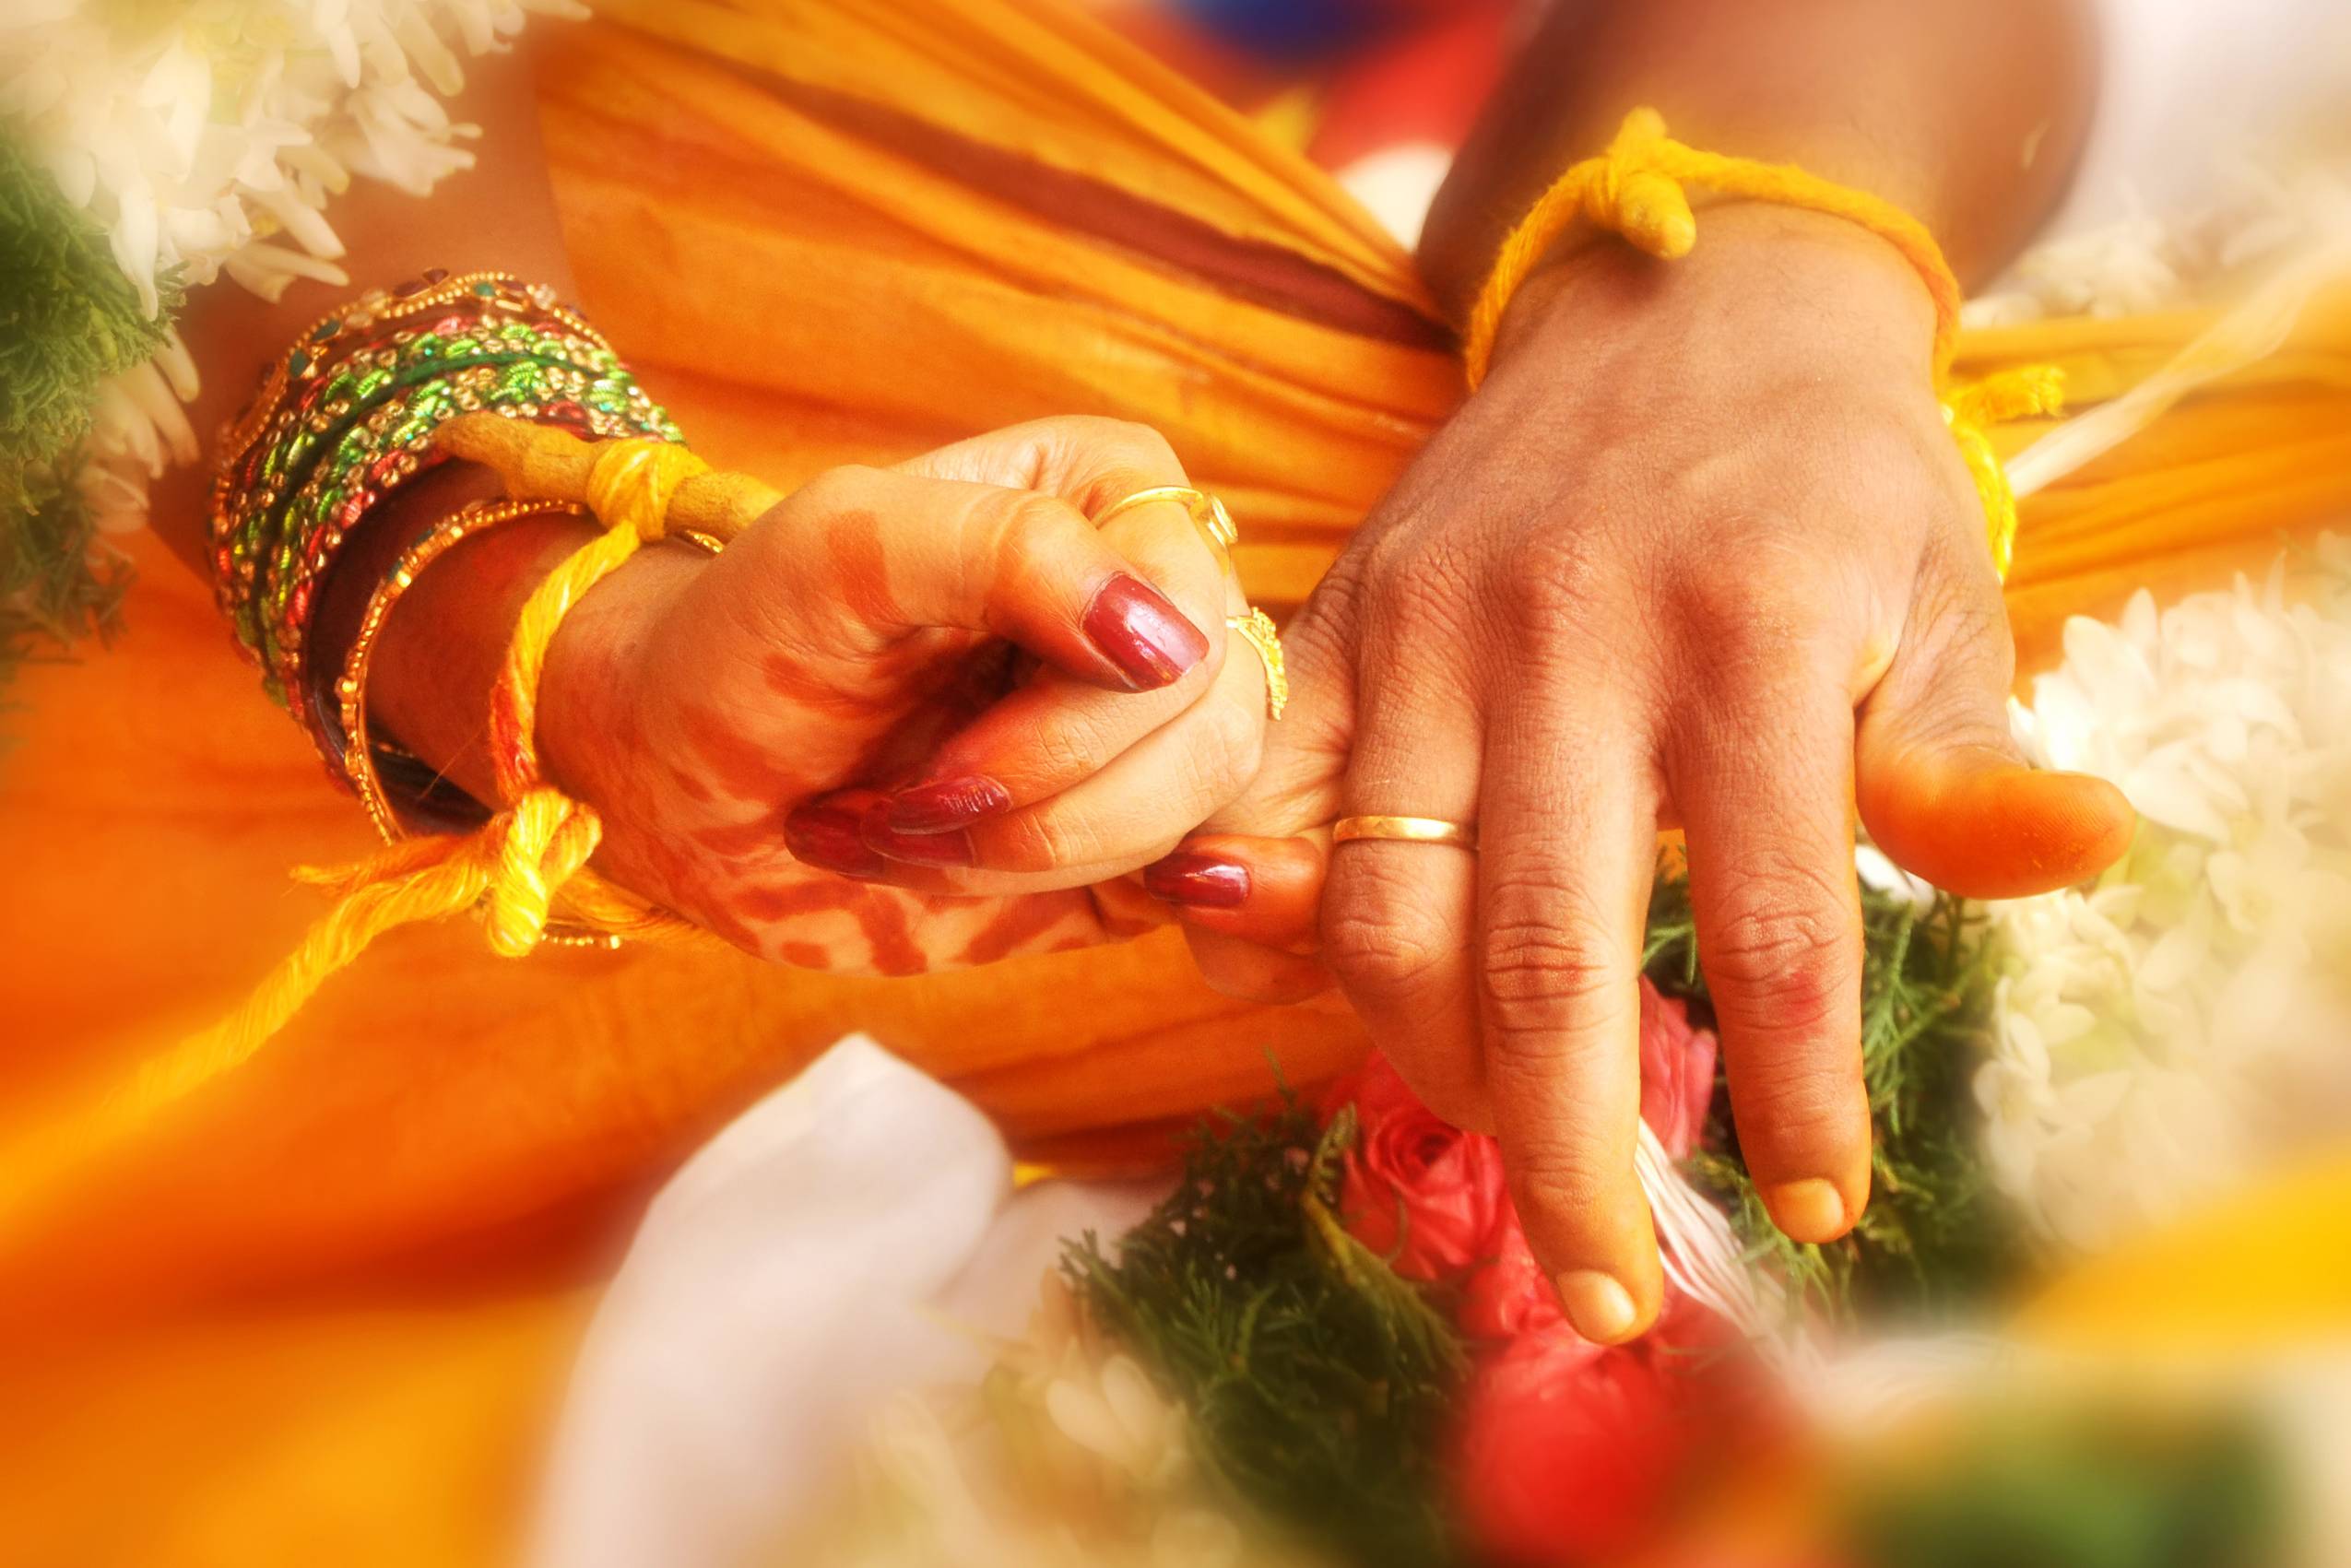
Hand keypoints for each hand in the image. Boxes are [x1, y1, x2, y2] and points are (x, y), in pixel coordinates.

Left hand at [535, 417, 1266, 973]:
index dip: (1083, 704)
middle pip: (1213, 720)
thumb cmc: (746, 644)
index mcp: (1109, 494)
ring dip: (1035, 849)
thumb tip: (1167, 640)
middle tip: (903, 802)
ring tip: (908, 833)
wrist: (685, 786)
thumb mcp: (837, 550)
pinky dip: (1081, 894)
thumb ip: (1001, 550)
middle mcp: (1155, 602)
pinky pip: (1191, 883)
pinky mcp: (1142, 835)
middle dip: (1037, 790)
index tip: (946, 741)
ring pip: (1203, 809)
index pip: (1187, 602)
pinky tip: (978, 874)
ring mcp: (1157, 725)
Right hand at [1145, 205, 2133, 1340]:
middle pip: (1540, 958)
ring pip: (1384, 915)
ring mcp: (1428, 632)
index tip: (1816, 1207)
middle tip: (1605, 1291)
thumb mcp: (1941, 589)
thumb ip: (1969, 750)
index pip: (1777, 920)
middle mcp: (1568, 636)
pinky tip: (1301, 1000)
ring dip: (1436, 1072)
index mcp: (1752, 631)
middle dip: (1569, 1157)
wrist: (1679, 300)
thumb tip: (2085, 857)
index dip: (1795, 1095)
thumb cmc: (1826, 475)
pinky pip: (1264, 810)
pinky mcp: (1336, 627)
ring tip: (1509, 1141)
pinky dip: (1263, 927)